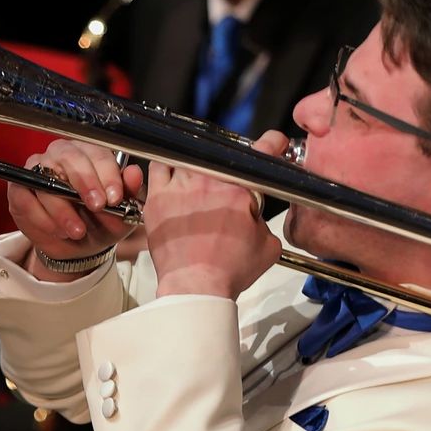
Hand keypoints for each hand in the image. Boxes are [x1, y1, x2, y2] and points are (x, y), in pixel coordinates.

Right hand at [9, 139, 141, 281]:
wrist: (78, 247)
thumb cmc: (99, 222)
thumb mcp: (121, 213)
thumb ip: (129, 192)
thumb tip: (134, 174)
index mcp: (89, 154)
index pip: (98, 154)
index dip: (107, 175)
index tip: (115, 198)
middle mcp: (61, 155)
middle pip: (70, 158)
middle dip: (85, 183)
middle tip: (97, 207)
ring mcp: (36, 170)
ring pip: (46, 180)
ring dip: (63, 209)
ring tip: (78, 231)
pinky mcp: (19, 190)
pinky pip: (26, 199)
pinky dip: (42, 218)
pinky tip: (57, 231)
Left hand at [140, 129, 287, 298]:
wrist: (196, 286)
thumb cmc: (227, 271)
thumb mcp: (267, 246)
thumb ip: (265, 221)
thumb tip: (255, 213)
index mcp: (239, 189)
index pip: (262, 152)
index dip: (271, 144)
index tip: (272, 143)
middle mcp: (209, 181)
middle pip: (221, 155)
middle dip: (227, 167)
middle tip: (224, 183)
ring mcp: (181, 186)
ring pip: (188, 157)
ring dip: (196, 165)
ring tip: (197, 180)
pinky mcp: (158, 198)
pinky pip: (157, 167)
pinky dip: (164, 167)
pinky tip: (170, 177)